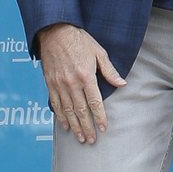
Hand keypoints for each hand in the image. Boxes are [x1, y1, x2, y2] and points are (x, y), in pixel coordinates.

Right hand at [38, 22, 125, 143]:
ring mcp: (59, 84)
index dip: (100, 117)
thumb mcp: (99, 52)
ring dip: (74, 126)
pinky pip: (55, 103)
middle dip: (87, 127)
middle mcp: (72, 83)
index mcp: (86, 76)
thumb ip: (109, 71)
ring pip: (68, 110)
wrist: (54, 31)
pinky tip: (65, 125)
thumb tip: (122, 84)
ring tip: (80, 138)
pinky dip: (60, 116)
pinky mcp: (50, 83)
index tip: (104, 128)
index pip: (95, 102)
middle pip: (81, 110)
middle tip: (91, 140)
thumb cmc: (79, 40)